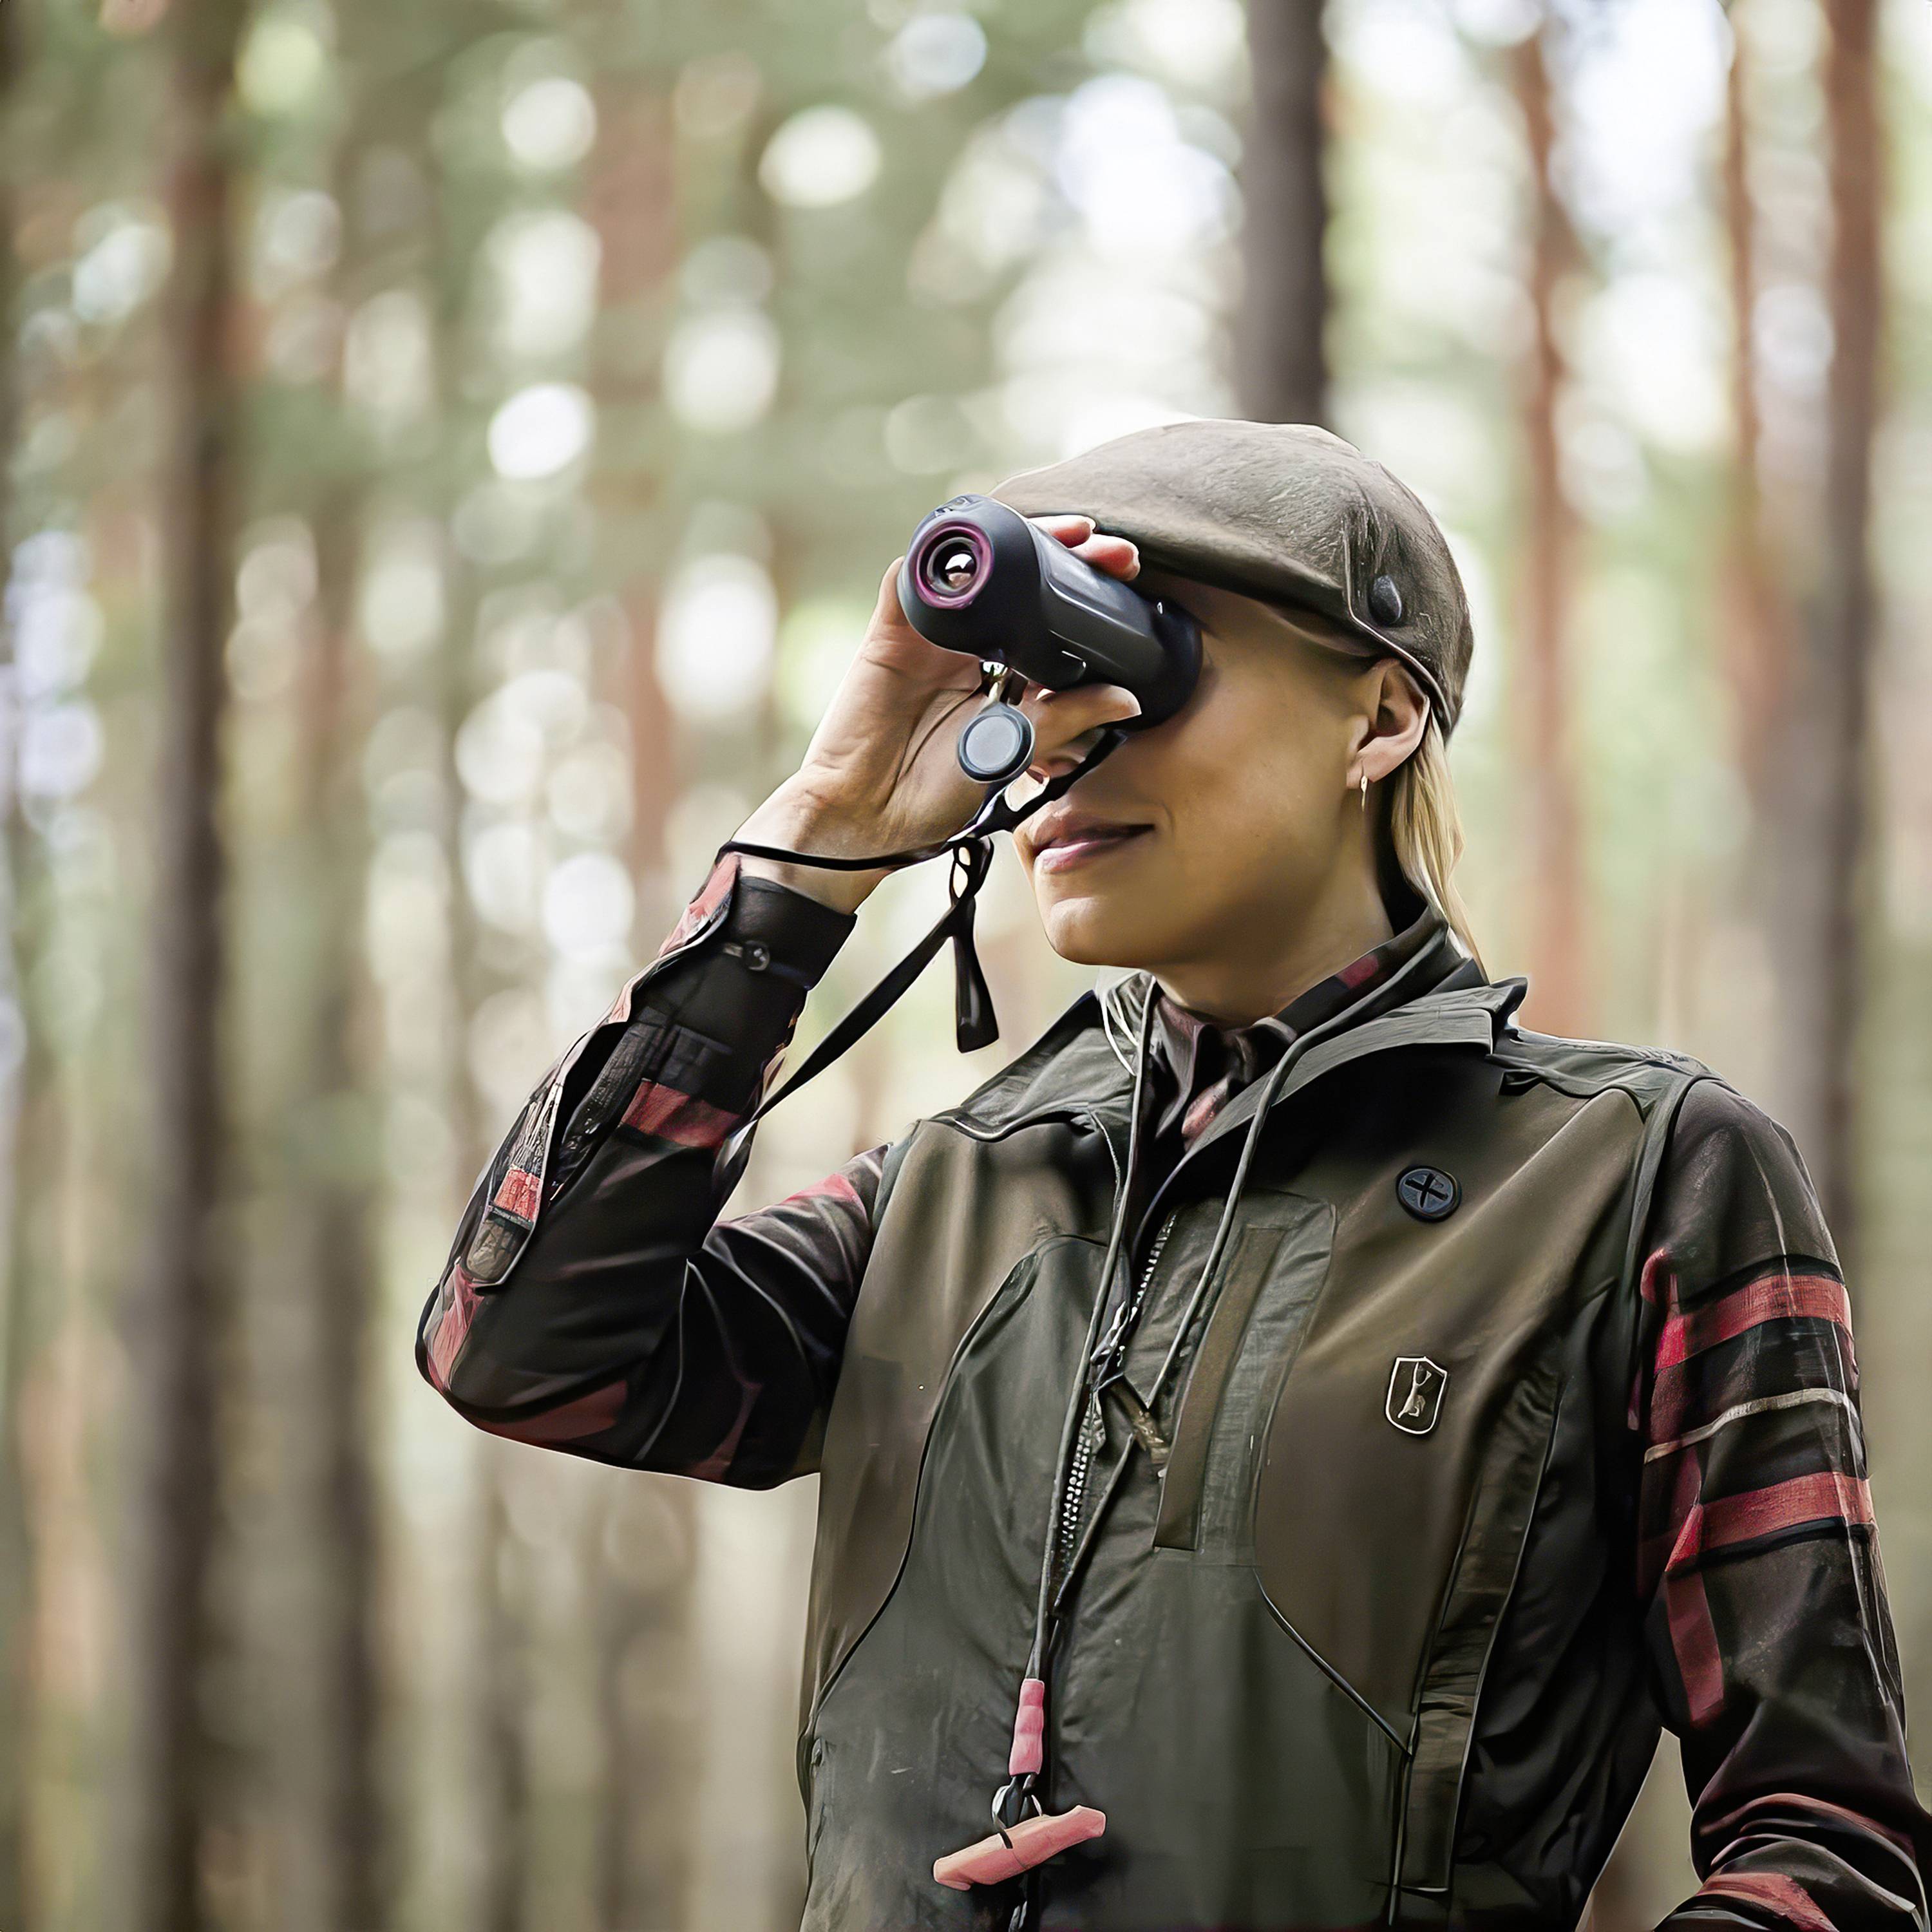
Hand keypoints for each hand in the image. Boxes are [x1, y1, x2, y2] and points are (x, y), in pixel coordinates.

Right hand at [734, 515, 1143, 913]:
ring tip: (1063, 535)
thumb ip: (1066, 719)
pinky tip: (977, 547)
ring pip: (971, 568)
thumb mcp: (1014, 752)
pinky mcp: (890, 632)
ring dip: (1013, 542)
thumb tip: (1129, 698)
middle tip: (1108, 547)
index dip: (1082, 591)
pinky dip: (938, 558)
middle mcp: (968, 645)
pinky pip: (911, 579)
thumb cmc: (933, 795)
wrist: (868, 818)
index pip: (1047, 616)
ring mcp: (929, 634)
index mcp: (1001, 672)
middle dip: (1062, 553)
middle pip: (1015, 579)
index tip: (1127, 574)